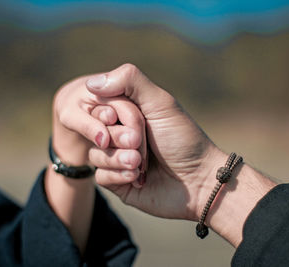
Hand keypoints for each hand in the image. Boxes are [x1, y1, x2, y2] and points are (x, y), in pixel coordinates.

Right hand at [86, 64, 275, 246]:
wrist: (197, 182)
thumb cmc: (182, 139)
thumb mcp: (161, 103)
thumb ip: (130, 81)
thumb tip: (91, 83)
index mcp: (130, 112)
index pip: (101, 104)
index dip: (110, 113)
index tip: (129, 120)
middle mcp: (122, 133)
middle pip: (97, 130)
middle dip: (118, 137)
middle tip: (138, 142)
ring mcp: (118, 158)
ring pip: (94, 154)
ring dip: (119, 158)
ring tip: (139, 163)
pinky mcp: (117, 181)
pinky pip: (100, 176)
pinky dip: (118, 175)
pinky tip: (138, 178)